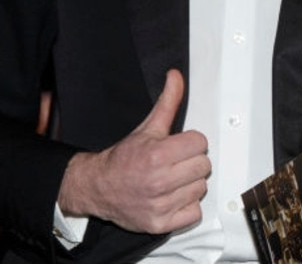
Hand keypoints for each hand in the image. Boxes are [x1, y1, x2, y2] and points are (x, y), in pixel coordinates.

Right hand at [58, 70, 210, 233]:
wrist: (97, 187)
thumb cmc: (123, 159)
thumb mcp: (147, 128)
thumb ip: (167, 102)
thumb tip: (175, 77)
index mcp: (157, 155)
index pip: (201, 143)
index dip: (191, 142)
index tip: (179, 146)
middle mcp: (159, 182)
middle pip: (204, 166)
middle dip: (192, 162)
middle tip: (175, 163)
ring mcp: (160, 205)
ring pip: (201, 189)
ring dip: (190, 184)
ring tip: (172, 180)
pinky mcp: (159, 224)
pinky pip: (193, 213)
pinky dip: (186, 207)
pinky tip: (172, 197)